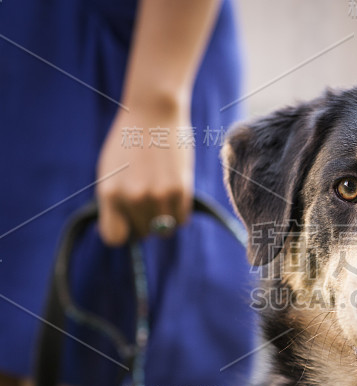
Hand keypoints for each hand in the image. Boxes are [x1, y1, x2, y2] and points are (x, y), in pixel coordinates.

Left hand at [95, 97, 193, 245]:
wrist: (154, 111)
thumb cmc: (129, 140)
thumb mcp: (110, 170)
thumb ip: (115, 200)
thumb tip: (127, 227)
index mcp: (110, 193)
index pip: (114, 237)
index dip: (123, 232)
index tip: (128, 223)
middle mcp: (133, 198)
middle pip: (142, 232)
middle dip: (145, 222)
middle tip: (149, 201)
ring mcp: (158, 195)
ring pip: (164, 229)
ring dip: (164, 219)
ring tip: (162, 198)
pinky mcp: (180, 189)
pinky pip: (181, 219)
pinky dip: (179, 213)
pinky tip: (175, 196)